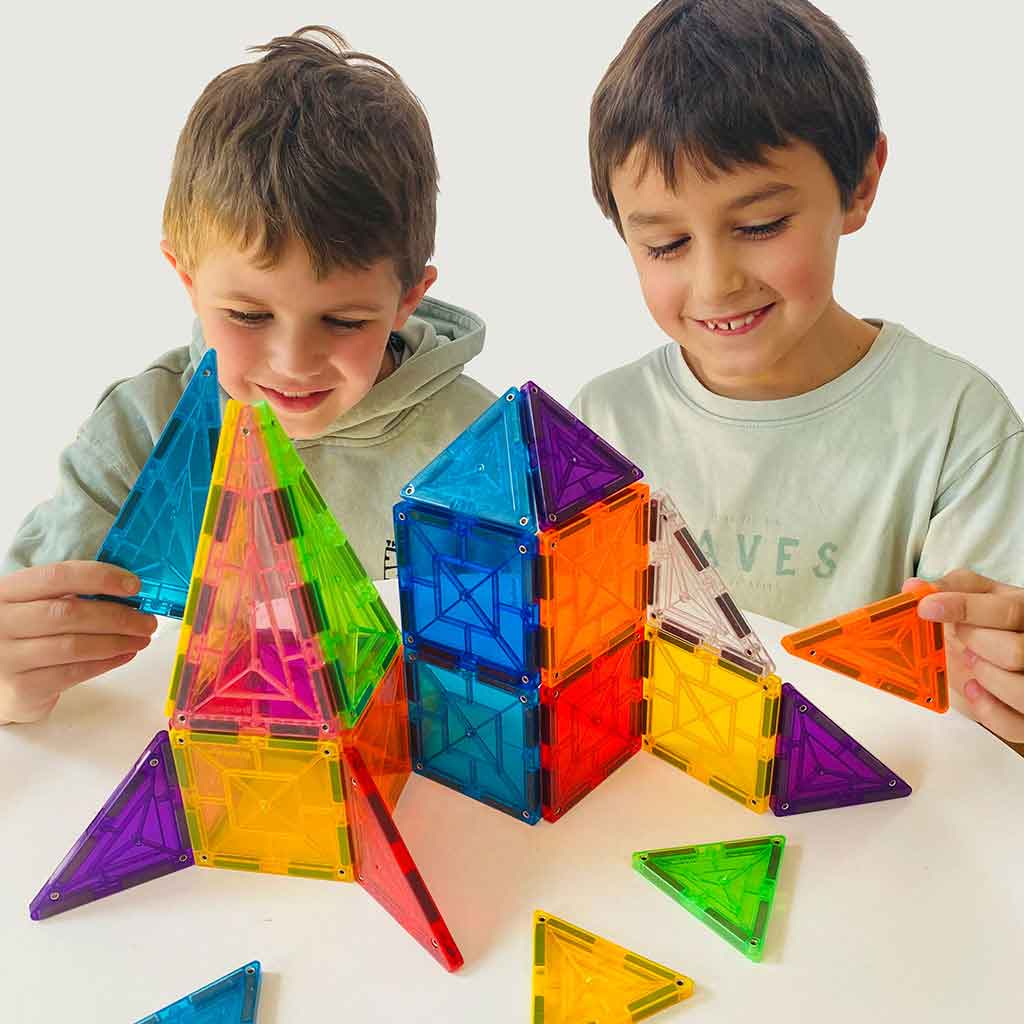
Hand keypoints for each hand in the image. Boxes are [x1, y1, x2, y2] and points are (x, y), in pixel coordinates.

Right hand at [0, 561, 157, 723]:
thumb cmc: (23, 634)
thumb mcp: (33, 605)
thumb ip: (69, 595)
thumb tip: (127, 591)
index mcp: (8, 591)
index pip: (58, 576)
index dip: (100, 577)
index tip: (134, 585)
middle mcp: (3, 622)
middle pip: (70, 613)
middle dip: (118, 616)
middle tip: (148, 620)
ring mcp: (9, 657)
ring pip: (75, 646)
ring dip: (117, 641)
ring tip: (142, 638)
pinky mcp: (22, 688)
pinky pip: (73, 673)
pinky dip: (106, 662)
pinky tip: (125, 654)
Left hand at [905, 570, 1023, 742]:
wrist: (1003, 656)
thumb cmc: (991, 624)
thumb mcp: (976, 597)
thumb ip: (950, 588)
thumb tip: (914, 589)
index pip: (1007, 611)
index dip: (963, 607)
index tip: (927, 607)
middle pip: (1015, 652)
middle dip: (973, 645)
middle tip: (961, 640)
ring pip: (1020, 690)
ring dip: (983, 677)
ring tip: (971, 663)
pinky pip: (1013, 725)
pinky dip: (987, 710)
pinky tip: (973, 689)